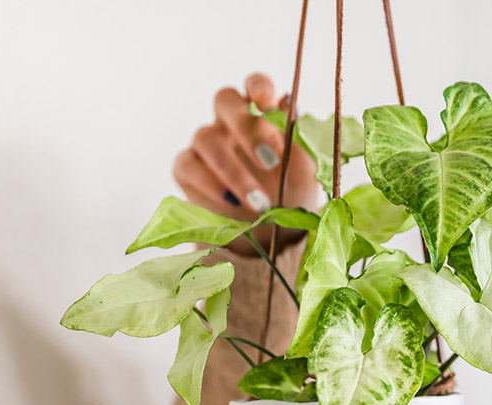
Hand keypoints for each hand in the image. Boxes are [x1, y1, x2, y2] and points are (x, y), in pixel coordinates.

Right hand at [172, 72, 320, 254]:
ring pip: (204, 136)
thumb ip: (299, 141)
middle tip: (270, 161)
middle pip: (224, 99)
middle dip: (245, 126)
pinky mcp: (188, 170)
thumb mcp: (305, 171)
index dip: (258, 86)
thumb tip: (288, 105)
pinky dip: (209, 183)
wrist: (275, 232)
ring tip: (258, 199)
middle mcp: (231, 122)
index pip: (255, 85)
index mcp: (262, 113)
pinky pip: (187, 165)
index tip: (267, 100)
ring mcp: (207, 143)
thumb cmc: (291, 192)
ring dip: (232, 169)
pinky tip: (231, 201)